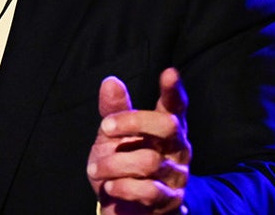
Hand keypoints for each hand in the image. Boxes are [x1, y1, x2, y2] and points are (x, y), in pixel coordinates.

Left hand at [87, 67, 190, 213]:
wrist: (129, 209)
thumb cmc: (124, 163)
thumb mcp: (113, 135)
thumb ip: (115, 110)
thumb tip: (110, 82)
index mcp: (166, 127)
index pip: (175, 105)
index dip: (173, 90)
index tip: (169, 72)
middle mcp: (177, 148)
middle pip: (167, 125)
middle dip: (132, 122)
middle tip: (105, 127)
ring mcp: (176, 174)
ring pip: (148, 161)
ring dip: (113, 164)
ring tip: (96, 169)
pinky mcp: (170, 200)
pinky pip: (147, 190)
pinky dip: (123, 187)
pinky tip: (110, 187)